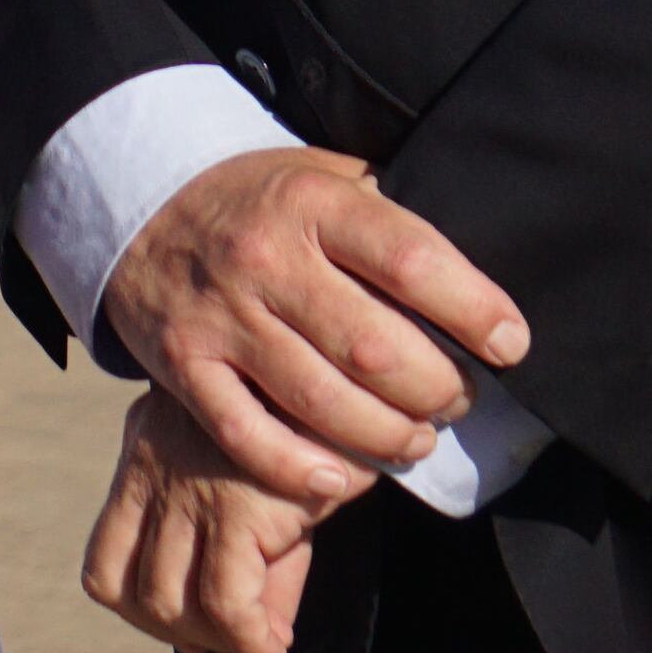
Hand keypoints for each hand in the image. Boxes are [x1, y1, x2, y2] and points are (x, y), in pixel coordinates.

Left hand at [81, 390, 322, 652]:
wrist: (346, 370)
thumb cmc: (310, 426)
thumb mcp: (261, 484)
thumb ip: (253, 562)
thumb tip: (262, 646)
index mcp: (144, 446)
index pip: (105, 558)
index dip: (139, 609)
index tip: (189, 628)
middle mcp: (152, 466)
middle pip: (127, 588)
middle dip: (177, 632)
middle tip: (228, 637)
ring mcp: (190, 490)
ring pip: (167, 602)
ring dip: (212, 640)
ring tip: (254, 640)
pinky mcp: (239, 507)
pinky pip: (227, 603)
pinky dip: (249, 641)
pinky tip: (272, 650)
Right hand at [103, 147, 528, 509]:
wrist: (141, 201)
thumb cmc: (263, 199)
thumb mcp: (326, 173)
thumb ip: (390, 216)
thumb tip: (477, 281)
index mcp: (312, 200)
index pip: (412, 260)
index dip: (474, 310)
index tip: (510, 344)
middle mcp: (264, 257)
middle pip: (374, 348)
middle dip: (436, 389)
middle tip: (457, 399)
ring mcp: (220, 315)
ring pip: (321, 402)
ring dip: (386, 436)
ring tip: (413, 438)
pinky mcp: (183, 364)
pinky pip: (247, 435)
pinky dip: (300, 469)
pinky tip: (340, 479)